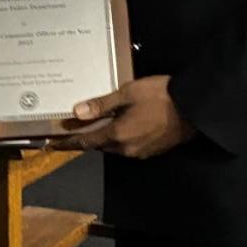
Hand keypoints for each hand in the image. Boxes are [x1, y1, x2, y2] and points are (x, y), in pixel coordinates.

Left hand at [64, 75, 193, 158]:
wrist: (194, 108)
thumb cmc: (160, 96)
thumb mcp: (128, 93)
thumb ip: (102, 105)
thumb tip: (76, 113)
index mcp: (117, 135)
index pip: (85, 142)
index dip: (68, 143)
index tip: (53, 144)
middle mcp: (126, 149)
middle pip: (99, 145)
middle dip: (87, 138)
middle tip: (74, 128)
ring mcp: (140, 152)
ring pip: (114, 147)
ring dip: (105, 138)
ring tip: (99, 124)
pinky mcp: (153, 151)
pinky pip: (129, 146)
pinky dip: (121, 138)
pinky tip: (123, 125)